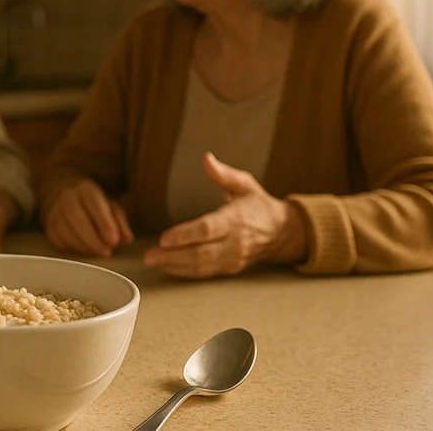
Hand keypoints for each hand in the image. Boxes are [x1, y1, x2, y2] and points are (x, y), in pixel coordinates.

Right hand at [44, 178, 133, 257]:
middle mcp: (68, 198)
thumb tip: (127, 239)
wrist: (61, 193)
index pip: (94, 205)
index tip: (114, 241)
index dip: (104, 224)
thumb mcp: (109, 205)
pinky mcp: (49, 227)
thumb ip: (119, 222)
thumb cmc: (91, 203)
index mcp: (86, 190)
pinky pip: (59, 240)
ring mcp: (55, 212)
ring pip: (67, 232)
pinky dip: (73, 248)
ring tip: (99, 253)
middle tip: (107, 252)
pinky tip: (85, 251)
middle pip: (78, 220)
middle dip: (94, 240)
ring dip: (84, 246)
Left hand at [143, 152, 307, 278]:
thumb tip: (206, 158)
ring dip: (175, 267)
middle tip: (149, 256)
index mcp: (237, 219)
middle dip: (173, 256)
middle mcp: (235, 242)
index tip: (164, 238)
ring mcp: (232, 258)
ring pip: (201, 267)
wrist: (282, 233)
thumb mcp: (245, 184)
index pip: (208, 229)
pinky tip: (168, 268)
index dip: (185, 235)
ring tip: (153, 262)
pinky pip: (205, 273)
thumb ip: (223, 174)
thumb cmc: (259, 205)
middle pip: (201, 253)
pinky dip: (184, 272)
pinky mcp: (229, 269)